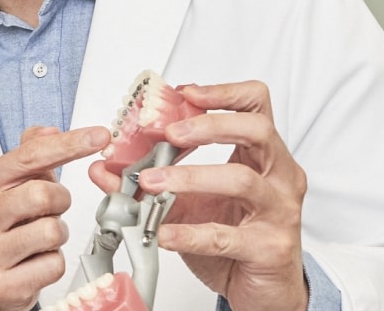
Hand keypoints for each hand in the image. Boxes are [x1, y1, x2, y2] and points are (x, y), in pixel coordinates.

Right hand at [0, 125, 111, 310]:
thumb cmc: (5, 226)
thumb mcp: (12, 185)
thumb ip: (31, 153)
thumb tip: (50, 130)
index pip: (29, 156)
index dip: (70, 144)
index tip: (100, 136)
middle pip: (43, 194)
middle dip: (60, 201)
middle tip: (52, 209)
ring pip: (52, 231)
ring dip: (58, 234)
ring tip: (41, 237)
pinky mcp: (2, 285)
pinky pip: (53, 265)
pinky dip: (54, 262)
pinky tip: (36, 261)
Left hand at [87, 81, 308, 310]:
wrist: (264, 289)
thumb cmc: (237, 238)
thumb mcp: (190, 203)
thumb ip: (152, 180)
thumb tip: (104, 168)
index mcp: (265, 157)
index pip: (257, 105)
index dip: (224, 93)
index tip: (186, 93)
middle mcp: (279, 177)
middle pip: (257, 130)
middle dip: (208, 125)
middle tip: (169, 134)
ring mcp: (279, 212)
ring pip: (241, 180)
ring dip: (190, 176)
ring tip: (150, 182)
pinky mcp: (270, 248)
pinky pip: (227, 236)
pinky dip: (190, 233)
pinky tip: (163, 233)